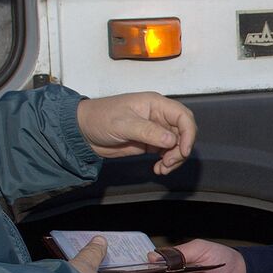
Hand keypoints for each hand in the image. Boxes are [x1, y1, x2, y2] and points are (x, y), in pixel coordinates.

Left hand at [77, 93, 196, 174]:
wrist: (83, 131)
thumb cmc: (100, 118)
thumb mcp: (123, 124)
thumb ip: (148, 131)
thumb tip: (171, 141)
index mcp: (156, 104)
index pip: (183, 116)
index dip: (189, 133)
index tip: (183, 151)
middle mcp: (160, 116)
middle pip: (184, 132)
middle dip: (182, 149)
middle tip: (169, 162)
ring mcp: (156, 130)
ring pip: (177, 145)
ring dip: (175, 159)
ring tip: (162, 169)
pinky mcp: (150, 143)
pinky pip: (167, 153)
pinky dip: (167, 163)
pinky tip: (158, 169)